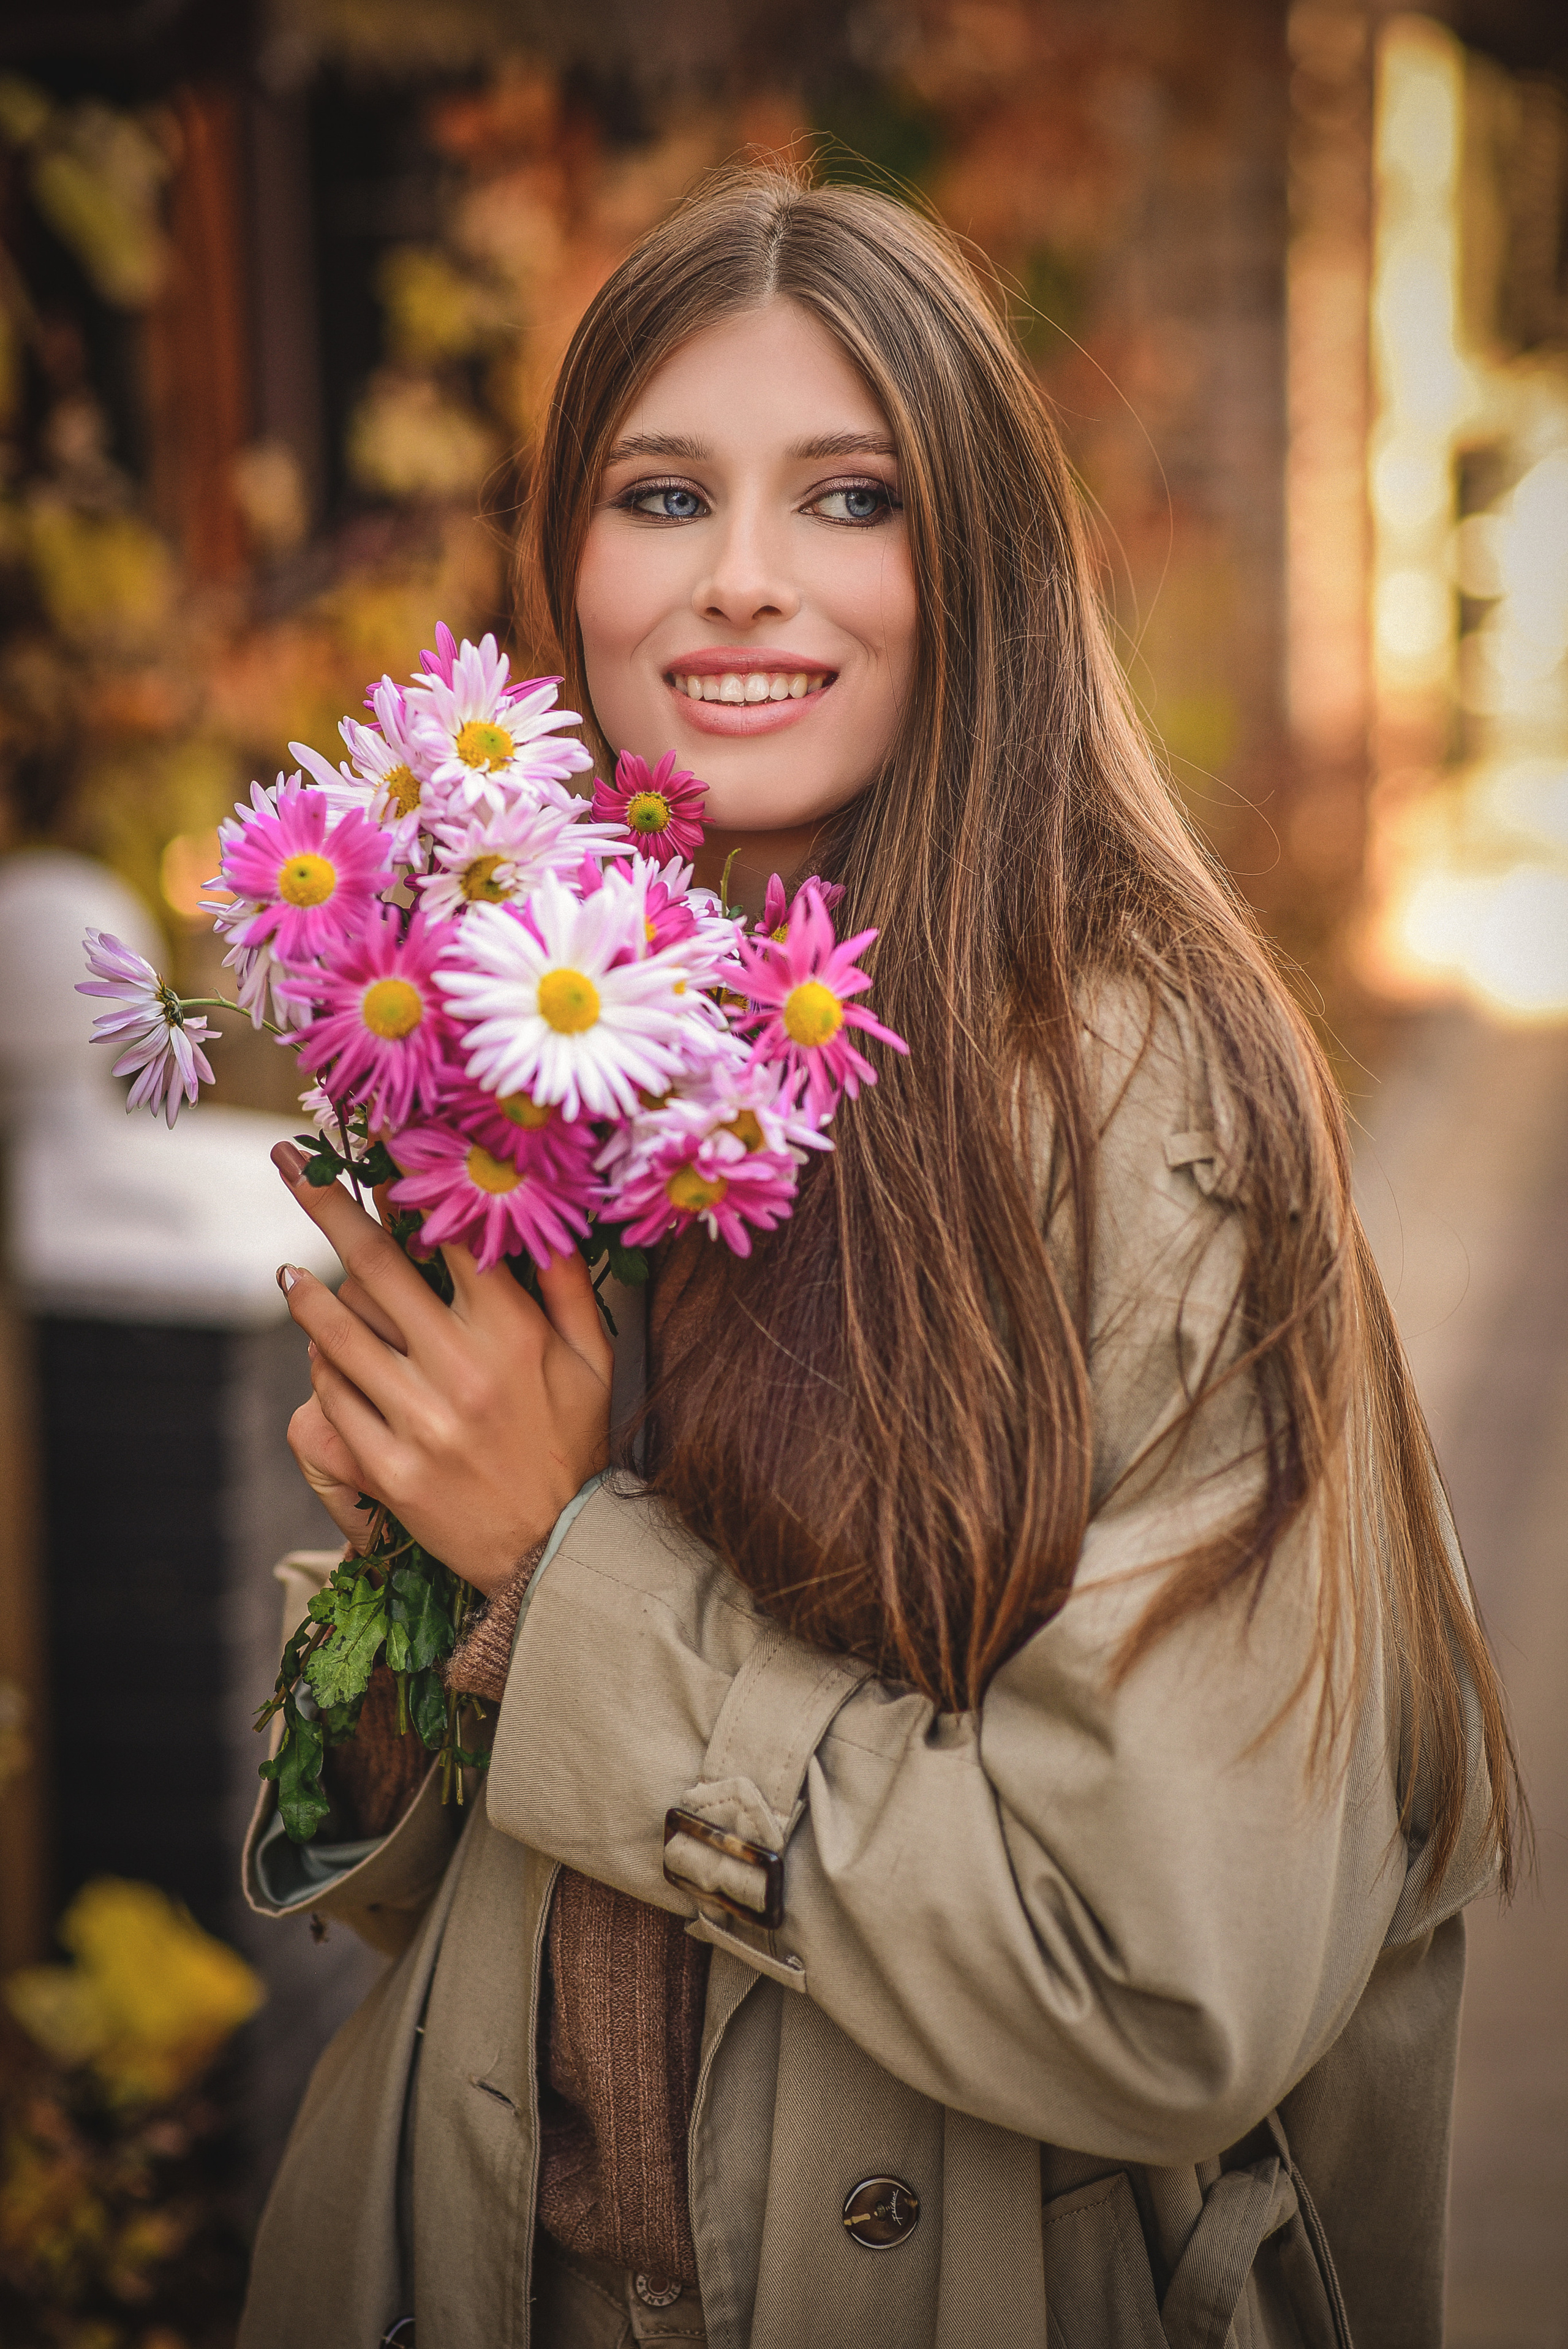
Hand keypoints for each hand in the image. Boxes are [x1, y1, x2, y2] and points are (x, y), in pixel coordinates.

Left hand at [271, 1142, 612, 1593]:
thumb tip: (541, 1213)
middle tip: (288, 1161)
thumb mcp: (595, 1360)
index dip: (411, 1178)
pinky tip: (319, 1353)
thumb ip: (569, 1284)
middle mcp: (462, 1368)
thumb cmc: (579, 1444)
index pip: (451, 1234)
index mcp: (514, 1332)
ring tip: (288, 1271)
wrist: (557, 1553)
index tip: (379, 1135)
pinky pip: (336, 1401)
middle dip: (327, 1202)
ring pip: (339, 1333)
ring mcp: (420, 1420)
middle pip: (377, 1264)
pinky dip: (323, 1369)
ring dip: (305, 1292)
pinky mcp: (390, 1468)